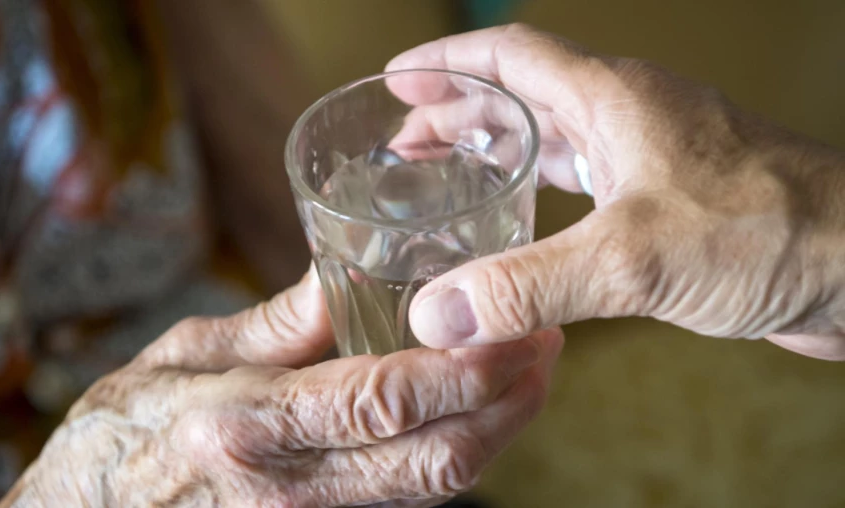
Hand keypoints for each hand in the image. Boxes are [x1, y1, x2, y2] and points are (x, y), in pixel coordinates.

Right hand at [0, 269, 562, 506]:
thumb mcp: (187, 353)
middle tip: (545, 346)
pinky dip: (455, 450)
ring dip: (495, 431)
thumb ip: (278, 322)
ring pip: (432, 487)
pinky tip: (474, 408)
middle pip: (432, 461)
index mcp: (251, 424)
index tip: (518, 332)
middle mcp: (290, 483)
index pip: (382, 402)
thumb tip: (348, 272)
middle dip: (507, 408)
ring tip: (527, 371)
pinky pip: (407, 496)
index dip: (464, 374)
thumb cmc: (126, 423)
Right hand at [387, 24, 844, 359]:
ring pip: (553, 140)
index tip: (396, 79)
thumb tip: (439, 314)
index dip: (448, 61)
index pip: (512, 56)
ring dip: (496, 153)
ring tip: (446, 180)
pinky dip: (539, 198)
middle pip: (524, 96)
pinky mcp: (668, 203)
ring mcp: (651, 159)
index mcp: (613, 100)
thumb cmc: (772, 233)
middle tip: (404, 144)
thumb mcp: (632, 259)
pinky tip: (523, 229)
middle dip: (457, 113)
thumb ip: (528, 284)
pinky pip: (585, 185)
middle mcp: (628, 117)